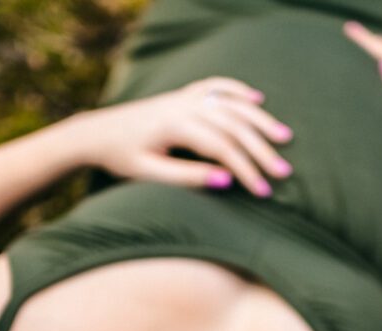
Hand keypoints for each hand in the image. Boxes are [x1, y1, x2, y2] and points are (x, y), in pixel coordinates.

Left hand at [74, 77, 293, 196]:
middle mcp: (184, 105)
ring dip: (260, 120)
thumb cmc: (122, 157)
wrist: (97, 133)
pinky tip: (258, 98)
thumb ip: (188, 177)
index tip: (264, 191)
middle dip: (262, 150)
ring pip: (232, 104)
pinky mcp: (183, 94)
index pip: (223, 148)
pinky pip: (217, 87)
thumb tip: (226, 181)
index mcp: (176, 126)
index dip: (247, 170)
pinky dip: (238, 90)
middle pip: (234, 126)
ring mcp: (184, 97)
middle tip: (284, 172)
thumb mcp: (150, 174)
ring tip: (284, 136)